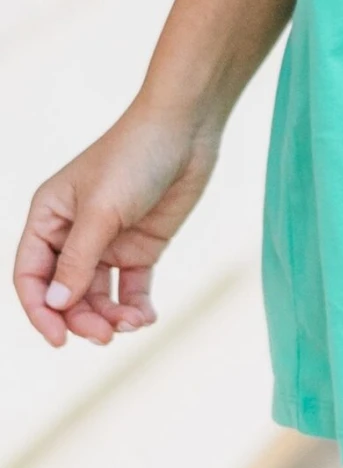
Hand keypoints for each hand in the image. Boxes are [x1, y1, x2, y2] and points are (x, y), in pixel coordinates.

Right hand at [13, 108, 220, 347]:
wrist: (187, 127)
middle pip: (64, 293)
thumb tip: (55, 306)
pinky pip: (130, 288)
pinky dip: (135, 307)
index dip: (40, 311)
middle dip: (81, 318)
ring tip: (132, 324)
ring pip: (96, 296)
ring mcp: (108, 241)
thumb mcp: (102, 210)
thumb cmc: (135, 156)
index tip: (59, 339)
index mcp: (48, 217)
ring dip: (110, 317)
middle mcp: (73, 233)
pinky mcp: (140, 246)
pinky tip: (146, 317)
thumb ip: (78, 260)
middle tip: (107, 335)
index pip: (30, 275)